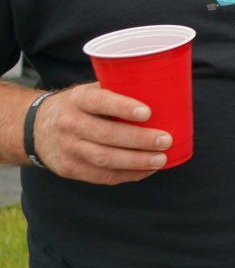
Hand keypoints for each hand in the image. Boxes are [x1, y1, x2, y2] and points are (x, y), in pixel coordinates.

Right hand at [32, 84, 168, 184]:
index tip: (147, 112)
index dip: (123, 107)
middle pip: (106, 134)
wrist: (36, 127)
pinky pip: (101, 176)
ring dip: (136, 161)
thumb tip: (164, 92)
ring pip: (105, 159)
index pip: (99, 101)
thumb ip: (117, 91)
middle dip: (139, 140)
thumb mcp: (90, 91)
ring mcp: (68, 148)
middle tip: (165, 140)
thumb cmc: (79, 106)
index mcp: (77, 99)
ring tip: (161, 159)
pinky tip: (147, 170)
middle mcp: (69, 123)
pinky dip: (128, 175)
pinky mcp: (69, 168)